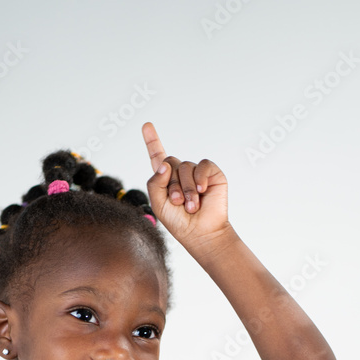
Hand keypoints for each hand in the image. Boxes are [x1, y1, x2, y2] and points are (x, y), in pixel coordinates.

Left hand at [141, 121, 231, 253]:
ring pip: (185, 166)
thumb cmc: (179, 222)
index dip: (152, 141)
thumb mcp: (158, 204)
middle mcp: (181, 173)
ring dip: (187, 189)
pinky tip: (202, 191)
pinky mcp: (212, 174)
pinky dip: (200, 178)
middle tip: (178, 203)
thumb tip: (165, 164)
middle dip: (171, 184)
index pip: (158, 156)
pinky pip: (203, 165)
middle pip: (170, 162)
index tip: (146, 126)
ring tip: (191, 206)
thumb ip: (154, 183)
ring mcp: (197, 173)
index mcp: (166, 180)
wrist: (201, 233)